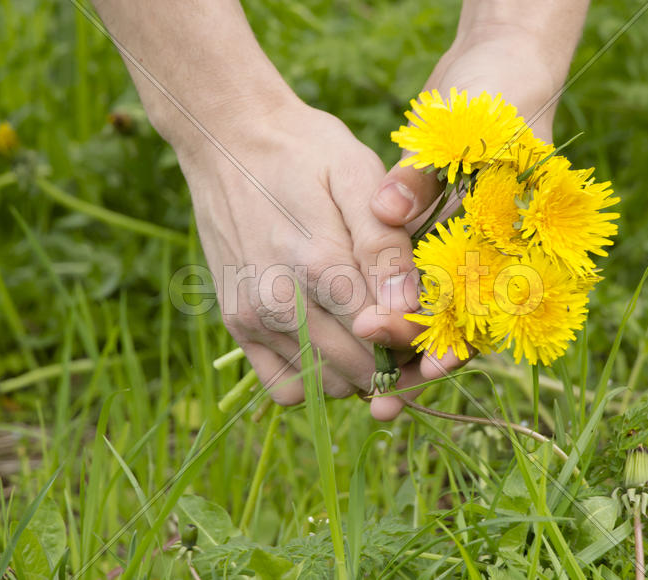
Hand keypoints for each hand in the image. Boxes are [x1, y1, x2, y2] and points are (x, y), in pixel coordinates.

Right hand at [177, 99, 422, 405]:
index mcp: (320, 263)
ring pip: (328, 386)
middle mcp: (281, 301)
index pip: (386, 337)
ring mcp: (254, 316)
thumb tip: (406, 307)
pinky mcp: (236, 322)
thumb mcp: (355, 175)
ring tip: (364, 327)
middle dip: (393, 358)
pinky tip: (326, 340)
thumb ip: (383, 243)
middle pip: (361, 369)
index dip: (415, 335)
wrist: (225, 137)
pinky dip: (313, 377)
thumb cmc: (304, 151)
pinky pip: (284, 387)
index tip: (422, 313)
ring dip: (356, 371)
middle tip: (400, 323)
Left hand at [355, 21, 573, 419]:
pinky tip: (351, 333)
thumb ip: (427, 174)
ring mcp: (462, 251)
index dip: (449, 338)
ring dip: (397, 349)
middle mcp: (491, 257)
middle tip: (376, 392)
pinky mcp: (434, 240)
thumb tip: (387, 208)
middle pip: (454, 324)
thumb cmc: (498, 99)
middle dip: (415, 358)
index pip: (485, 307)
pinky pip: (411, 285)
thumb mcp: (472, 131)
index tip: (413, 356)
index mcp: (516, 242)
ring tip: (358, 386)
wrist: (499, 70)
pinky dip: (386, 309)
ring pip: (430, 314)